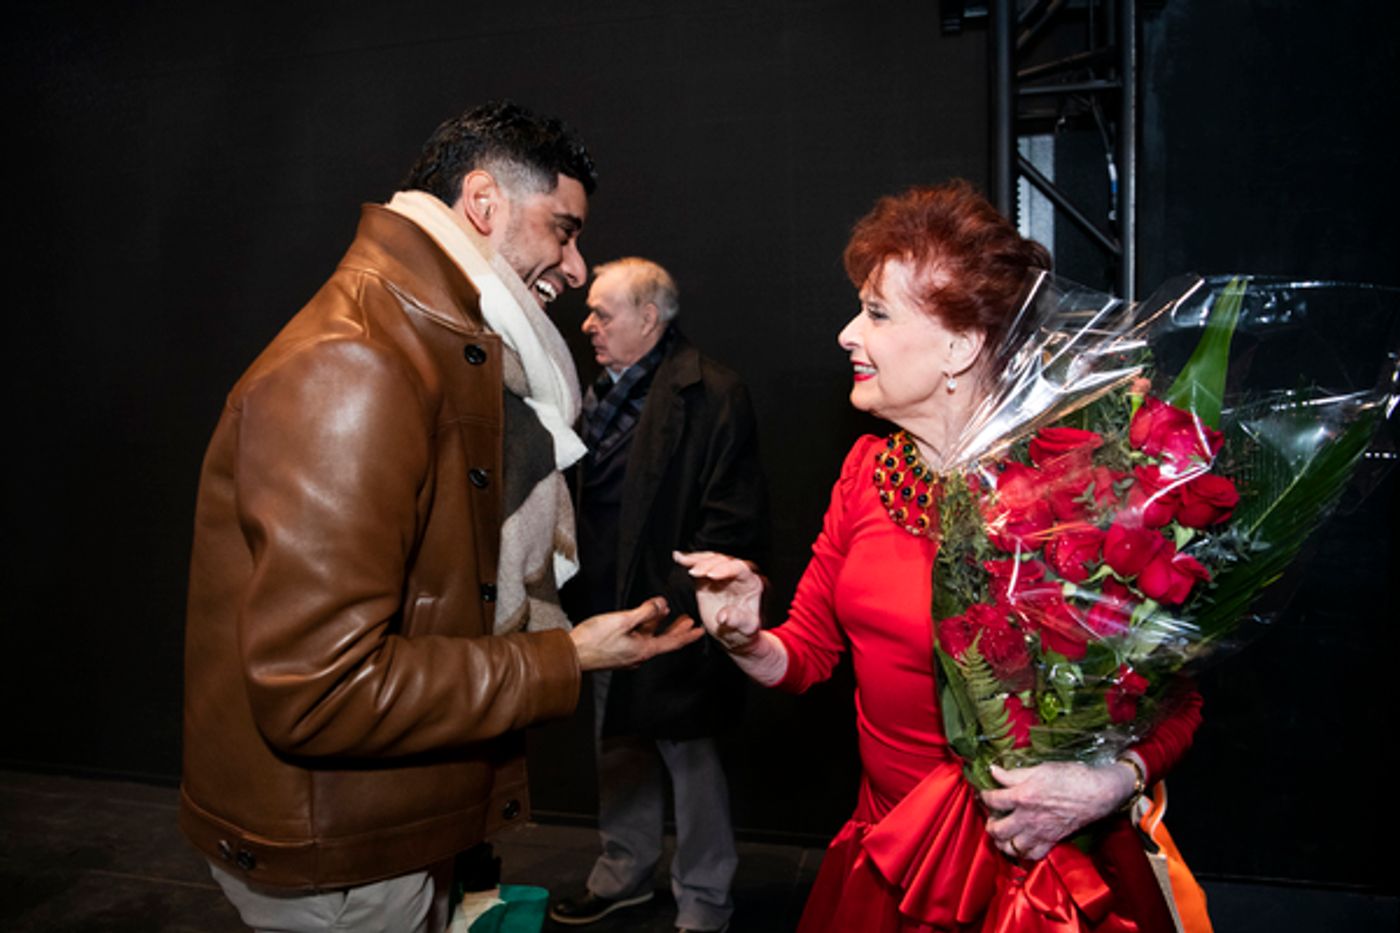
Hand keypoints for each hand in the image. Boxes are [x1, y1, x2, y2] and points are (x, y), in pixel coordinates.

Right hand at [569, 597, 703, 671]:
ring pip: (650, 638)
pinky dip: (646, 628)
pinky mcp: (619, 652)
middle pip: (664, 641)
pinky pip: (638, 638)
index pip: (673, 642)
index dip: (688, 635)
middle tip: (688, 621)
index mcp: (644, 650)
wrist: (572, 655)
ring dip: (660, 625)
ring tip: (667, 614)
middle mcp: (639, 655)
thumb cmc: (595, 640)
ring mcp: (628, 655)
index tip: (700, 630)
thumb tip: (662, 604)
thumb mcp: (624, 620)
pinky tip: (642, 620)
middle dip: (677, 629)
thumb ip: (645, 611)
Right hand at [673, 550, 763, 653]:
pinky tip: (678, 557)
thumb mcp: (745, 628)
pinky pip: (699, 565)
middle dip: (707, 563)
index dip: (725, 569)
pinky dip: (688, 561)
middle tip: (694, 572)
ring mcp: (722, 574)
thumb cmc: (744, 630)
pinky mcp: (707, 578)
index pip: (740, 569)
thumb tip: (723, 616)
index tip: (711, 574)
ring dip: (696, 559)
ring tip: (683, 561)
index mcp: (751, 583)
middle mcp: (737, 575)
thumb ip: (736, 620)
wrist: (733, 634)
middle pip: (722, 560)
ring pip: (710, 559)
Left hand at [979, 761, 1136, 860]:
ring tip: (1003, 834)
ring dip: (1003, 842)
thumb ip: (1013, 773)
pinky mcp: (1052, 841)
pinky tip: (1022, 844)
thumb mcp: (1039, 769)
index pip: (993, 800)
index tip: (984, 794)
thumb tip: (993, 770)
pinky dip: (1024, 853)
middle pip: (997, 830)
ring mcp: (1039, 832)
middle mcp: (1027, 818)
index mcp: (1022, 796)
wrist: (1097, 793)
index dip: (984, 796)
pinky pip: (1033, 855)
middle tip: (992, 818)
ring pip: (1011, 847)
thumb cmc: (1070, 777)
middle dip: (990, 825)